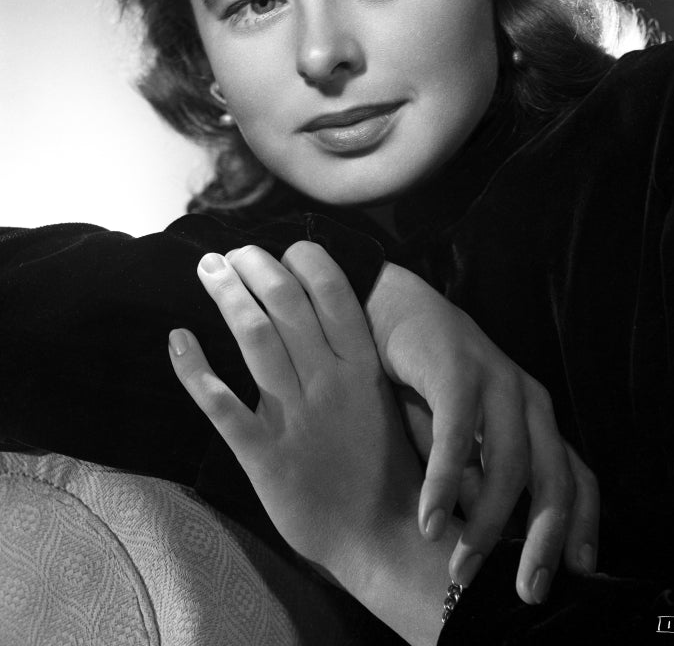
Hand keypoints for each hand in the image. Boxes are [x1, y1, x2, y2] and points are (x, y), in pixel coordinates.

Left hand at [169, 242, 460, 645]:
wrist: (384, 536)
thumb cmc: (384, 466)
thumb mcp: (381, 400)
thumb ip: (353, 357)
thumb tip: (324, 309)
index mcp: (362, 366)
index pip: (332, 290)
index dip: (302, 259)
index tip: (280, 248)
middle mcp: (330, 381)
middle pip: (284, 303)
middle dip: (253, 267)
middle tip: (231, 253)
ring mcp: (296, 417)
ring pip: (255, 338)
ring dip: (226, 296)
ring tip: (207, 269)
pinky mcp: (265, 454)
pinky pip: (222, 404)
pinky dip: (194, 369)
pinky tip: (177, 339)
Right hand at [366, 262, 598, 601]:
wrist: (389, 307)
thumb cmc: (424, 379)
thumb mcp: (458, 439)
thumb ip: (475, 480)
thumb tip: (483, 540)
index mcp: (534, 417)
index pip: (577, 477)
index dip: (582, 527)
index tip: (576, 576)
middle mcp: (527, 399)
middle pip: (555, 478)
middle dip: (544, 540)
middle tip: (526, 591)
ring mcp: (496, 378)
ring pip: (512, 463)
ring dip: (486, 523)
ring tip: (460, 565)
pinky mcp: (457, 366)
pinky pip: (459, 434)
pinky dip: (447, 482)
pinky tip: (430, 519)